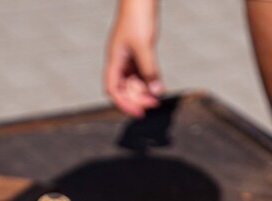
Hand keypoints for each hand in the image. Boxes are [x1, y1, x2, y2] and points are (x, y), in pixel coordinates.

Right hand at [104, 0, 164, 117]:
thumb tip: (157, 92)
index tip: (139, 113)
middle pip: (124, 88)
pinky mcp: (138, 51)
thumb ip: (150, 70)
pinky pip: (141, 72)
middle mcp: (119, 60)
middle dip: (138, 98)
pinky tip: (158, 85)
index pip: (113, 90)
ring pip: (134, 81)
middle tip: (155, 104)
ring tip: (158, 96)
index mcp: (114, 59)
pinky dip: (149, 80)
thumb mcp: (145, 46)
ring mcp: (129, 56)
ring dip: (144, 90)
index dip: (124, 104)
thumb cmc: (138, 16)